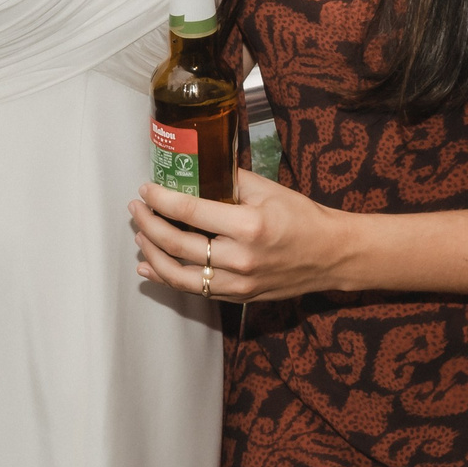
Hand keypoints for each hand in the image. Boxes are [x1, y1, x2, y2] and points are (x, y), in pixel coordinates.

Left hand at [129, 170, 348, 302]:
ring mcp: (238, 282)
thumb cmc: (302, 217)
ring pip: (180, 275)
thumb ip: (231, 181)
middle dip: (149, 225)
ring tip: (139, 236)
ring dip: (152, 256)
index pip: (190, 211)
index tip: (146, 189)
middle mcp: (240, 258)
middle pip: (178, 244)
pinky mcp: (238, 296)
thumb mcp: (268, 189)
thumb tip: (197, 170)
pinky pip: (195, 290)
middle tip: (136, 209)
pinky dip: (168, 279)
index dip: (162, 199)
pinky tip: (150, 268)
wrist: (331, 255)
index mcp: (248, 225)